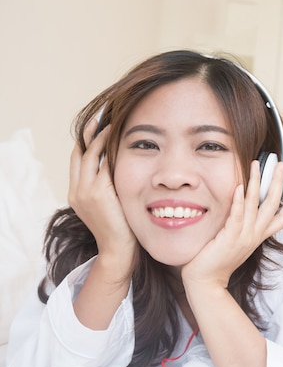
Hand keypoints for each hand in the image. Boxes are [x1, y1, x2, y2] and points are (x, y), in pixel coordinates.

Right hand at [68, 117, 136, 268]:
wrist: (119, 250)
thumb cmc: (121, 228)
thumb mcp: (110, 204)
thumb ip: (109, 187)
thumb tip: (120, 169)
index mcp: (76, 193)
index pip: (78, 160)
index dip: (85, 141)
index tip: (96, 126)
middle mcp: (77, 191)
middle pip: (79, 153)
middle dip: (89, 132)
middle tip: (101, 116)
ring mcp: (85, 192)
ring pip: (89, 155)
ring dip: (99, 136)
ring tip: (111, 122)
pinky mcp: (97, 193)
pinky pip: (101, 164)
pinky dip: (108, 149)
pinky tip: (118, 139)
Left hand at [181, 160, 282, 288]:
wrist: (206, 281)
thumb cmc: (217, 261)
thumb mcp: (236, 242)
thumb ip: (242, 227)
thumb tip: (241, 208)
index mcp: (258, 237)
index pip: (281, 219)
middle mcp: (255, 235)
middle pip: (272, 205)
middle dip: (276, 183)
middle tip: (278, 165)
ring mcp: (244, 236)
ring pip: (255, 205)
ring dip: (256, 183)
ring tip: (256, 165)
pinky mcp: (230, 237)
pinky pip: (237, 216)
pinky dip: (239, 201)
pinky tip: (239, 187)